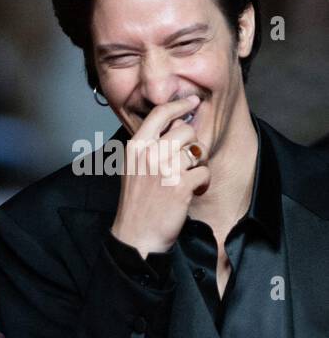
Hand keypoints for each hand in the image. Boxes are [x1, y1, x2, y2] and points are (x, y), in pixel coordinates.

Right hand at [110, 94, 210, 257]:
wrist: (136, 236)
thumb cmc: (137, 203)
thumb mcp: (133, 169)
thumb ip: (150, 145)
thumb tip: (177, 124)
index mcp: (135, 148)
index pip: (159, 114)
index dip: (179, 104)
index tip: (192, 101)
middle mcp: (148, 155)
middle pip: (186, 130)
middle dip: (191, 144)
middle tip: (184, 162)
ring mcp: (164, 169)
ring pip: (197, 149)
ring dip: (197, 164)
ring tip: (186, 178)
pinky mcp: (180, 186)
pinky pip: (204, 172)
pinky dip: (202, 183)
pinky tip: (191, 191)